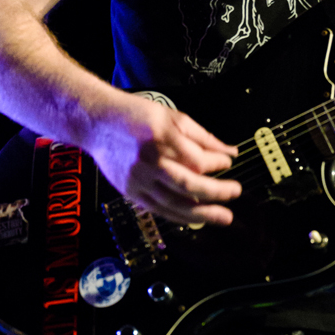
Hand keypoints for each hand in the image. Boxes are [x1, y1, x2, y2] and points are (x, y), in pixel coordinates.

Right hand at [89, 95, 240, 225]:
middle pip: (188, 185)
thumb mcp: (173, 117)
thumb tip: (229, 152)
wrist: (98, 123)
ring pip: (174, 203)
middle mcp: (150, 162)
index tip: (227, 163)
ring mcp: (138, 180)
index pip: (198, 160)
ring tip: (223, 217)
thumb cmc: (136, 116)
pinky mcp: (130, 192)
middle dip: (216, 193)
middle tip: (236, 193)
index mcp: (162, 138)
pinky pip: (159, 209)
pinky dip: (179, 215)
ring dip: (202, 213)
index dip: (217, 164)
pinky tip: (196, 218)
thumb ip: (203, 137)